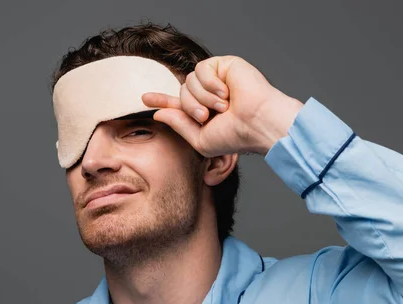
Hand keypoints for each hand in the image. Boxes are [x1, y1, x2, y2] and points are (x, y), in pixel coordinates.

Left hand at [142, 55, 302, 157]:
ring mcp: (219, 79)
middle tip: (206, 117)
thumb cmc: (237, 136)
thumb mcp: (202, 140)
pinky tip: (226, 92)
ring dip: (202, 97)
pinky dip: (211, 84)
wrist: (257, 123)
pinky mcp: (225, 65)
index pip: (179, 103)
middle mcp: (212, 94)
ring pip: (190, 80)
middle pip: (182, 92)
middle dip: (190, 106)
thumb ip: (179, 126)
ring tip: (223, 107)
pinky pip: (202, 69)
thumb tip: (159, 114)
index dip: (162, 101)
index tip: (145, 99)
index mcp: (207, 111)